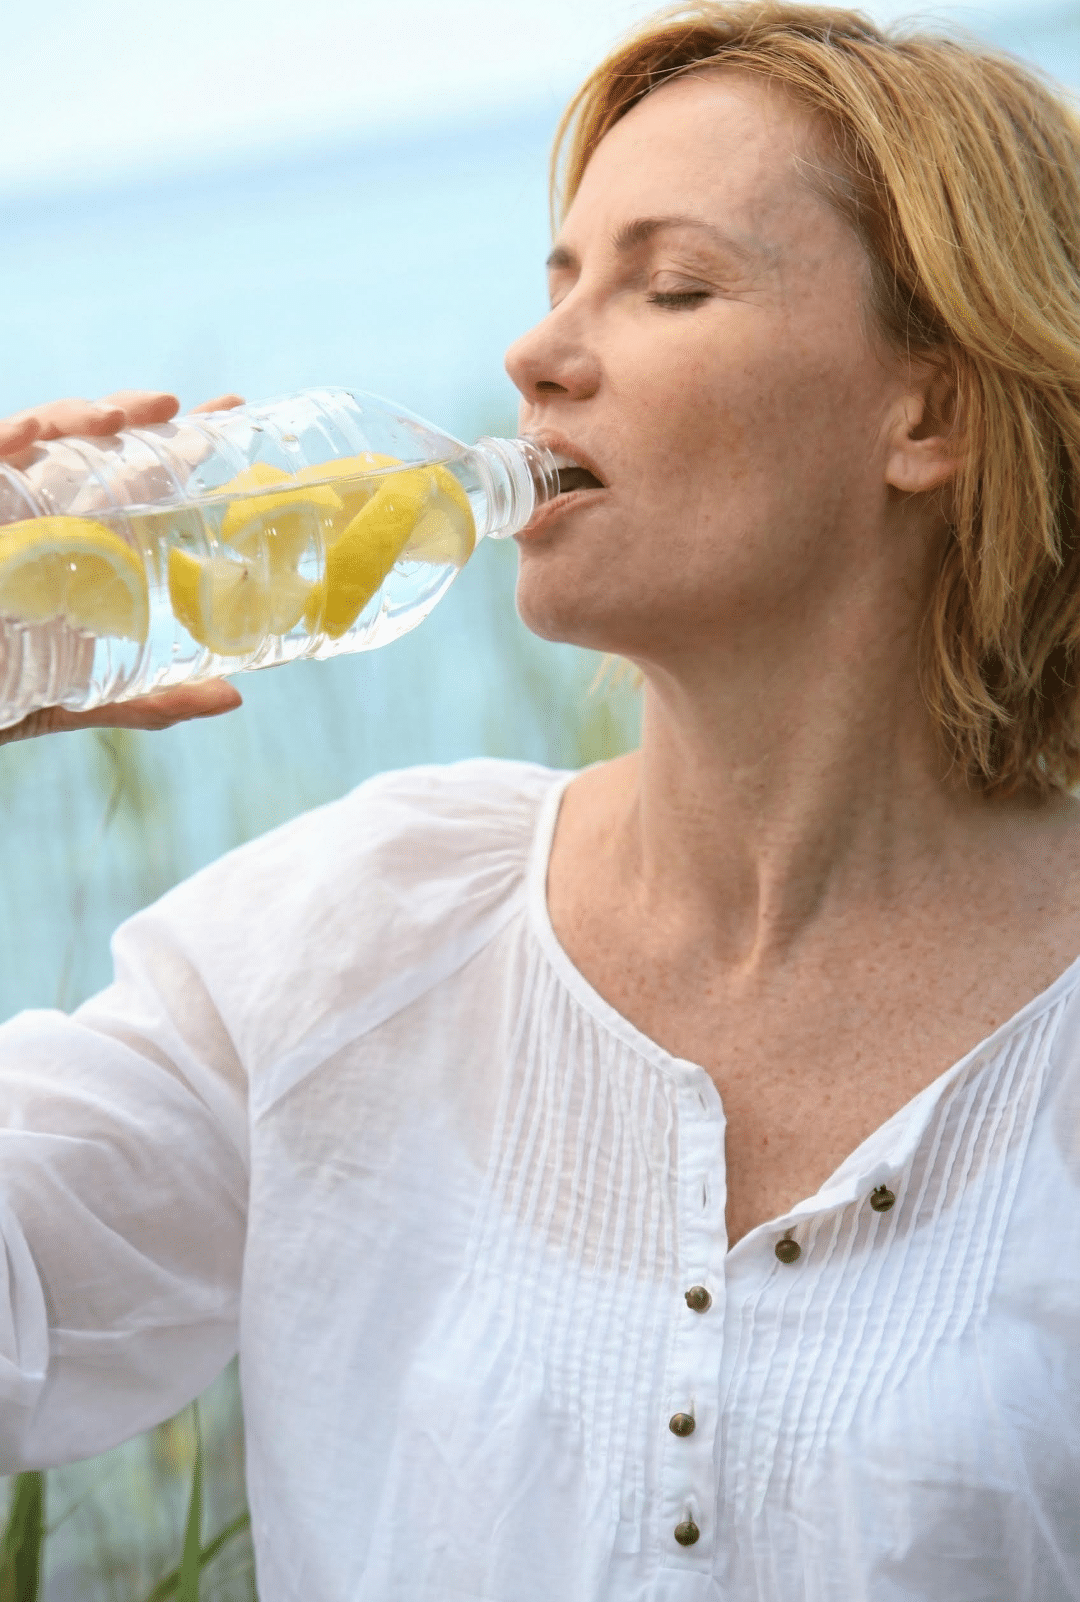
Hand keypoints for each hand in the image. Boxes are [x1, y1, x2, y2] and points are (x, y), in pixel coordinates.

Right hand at [0, 388, 246, 743]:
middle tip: (174, 410)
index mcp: (83, 541)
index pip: (138, 476)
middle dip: (132, 413)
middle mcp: (44, 512)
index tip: (230, 412)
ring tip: (117, 421)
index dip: (183, 440)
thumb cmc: (8, 690)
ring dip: (78, 415)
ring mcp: (3, 503)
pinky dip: (6, 438)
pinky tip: (33, 435)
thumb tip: (232, 699)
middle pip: (91, 444)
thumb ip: (152, 700)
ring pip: (38, 436)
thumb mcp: (86, 695)